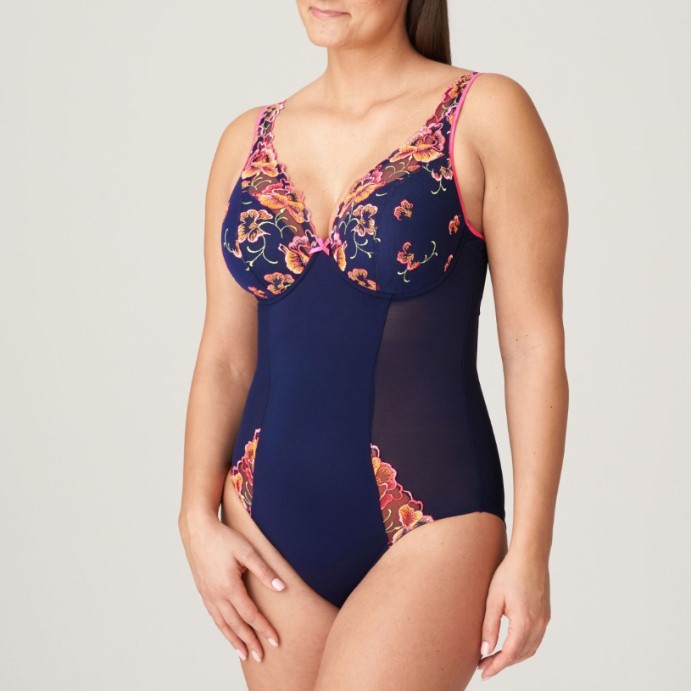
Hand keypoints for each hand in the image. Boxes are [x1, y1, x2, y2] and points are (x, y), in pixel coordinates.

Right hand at [179, 512, 285, 661]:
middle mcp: (217, 595)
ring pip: (223, 624)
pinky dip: (223, 629)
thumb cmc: (224, 538)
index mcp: (229, 587)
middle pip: (236, 625)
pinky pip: (214, 616)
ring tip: (244, 654)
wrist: (198, 530)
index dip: (264, 629)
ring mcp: (208, 595)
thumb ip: (265, 571)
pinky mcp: (203, 592)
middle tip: (261, 656)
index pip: (250, 615)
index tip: (275, 641)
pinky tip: (228, 633)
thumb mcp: (248, 551)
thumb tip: (282, 587)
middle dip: (250, 642)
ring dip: (234, 640)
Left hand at [476, 550, 550, 680]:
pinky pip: (535, 640)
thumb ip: (489, 626)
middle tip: (484, 666)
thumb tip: (485, 651)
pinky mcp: (545, 615)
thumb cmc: (510, 572)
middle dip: (502, 663)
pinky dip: (522, 648)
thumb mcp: (494, 599)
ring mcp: (544, 621)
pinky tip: (511, 645)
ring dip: (513, 657)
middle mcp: (538, 625)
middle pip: (520, 655)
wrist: (530, 555)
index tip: (483, 673)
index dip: (495, 666)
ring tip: (495, 658)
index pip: (509, 654)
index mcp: (524, 623)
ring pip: (529, 650)